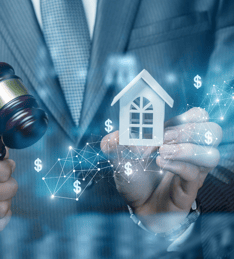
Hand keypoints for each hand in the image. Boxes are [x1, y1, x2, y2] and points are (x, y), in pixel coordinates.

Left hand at [101, 108, 221, 232]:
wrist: (138, 206)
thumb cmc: (134, 178)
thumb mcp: (119, 156)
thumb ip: (113, 142)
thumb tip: (117, 134)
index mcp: (176, 137)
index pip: (198, 117)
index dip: (186, 116)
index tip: (163, 124)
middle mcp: (189, 151)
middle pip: (211, 131)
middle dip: (187, 130)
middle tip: (164, 137)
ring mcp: (192, 170)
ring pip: (211, 152)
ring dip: (186, 148)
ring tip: (162, 151)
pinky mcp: (189, 188)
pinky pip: (194, 173)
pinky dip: (176, 165)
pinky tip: (160, 163)